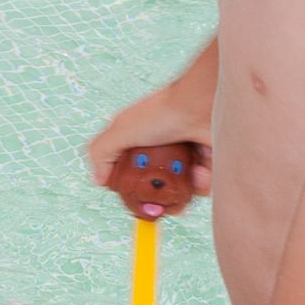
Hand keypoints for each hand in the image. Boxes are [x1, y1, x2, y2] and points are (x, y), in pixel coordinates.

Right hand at [85, 93, 211, 204]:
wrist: (202, 107)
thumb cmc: (164, 112)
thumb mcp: (121, 130)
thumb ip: (102, 152)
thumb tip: (98, 180)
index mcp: (138, 139)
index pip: (129, 170)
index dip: (131, 186)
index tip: (135, 195)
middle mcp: (161, 148)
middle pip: (156, 185)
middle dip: (159, 194)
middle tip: (163, 197)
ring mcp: (184, 156)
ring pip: (180, 188)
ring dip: (183, 188)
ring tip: (187, 173)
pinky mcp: (206, 162)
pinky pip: (203, 185)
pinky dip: (202, 182)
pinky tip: (201, 170)